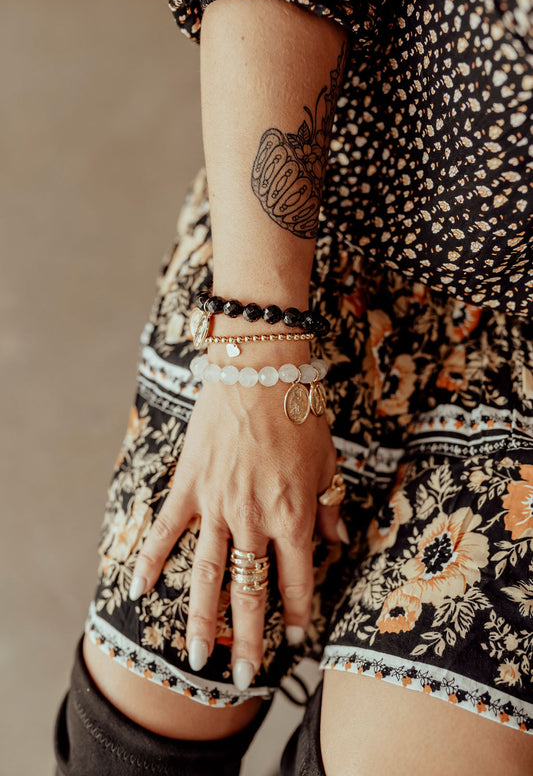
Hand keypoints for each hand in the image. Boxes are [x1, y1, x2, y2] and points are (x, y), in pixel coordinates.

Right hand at [128, 378, 345, 690]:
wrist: (260, 371)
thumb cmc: (299, 415)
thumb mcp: (328, 463)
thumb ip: (330, 506)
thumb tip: (337, 540)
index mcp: (293, 517)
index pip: (296, 580)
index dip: (297, 613)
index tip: (296, 639)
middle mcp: (253, 520)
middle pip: (249, 591)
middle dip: (249, 638)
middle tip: (245, 676)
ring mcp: (216, 506)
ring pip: (206, 574)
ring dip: (201, 619)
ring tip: (196, 657)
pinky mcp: (188, 487)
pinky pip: (166, 530)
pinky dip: (150, 560)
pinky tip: (139, 590)